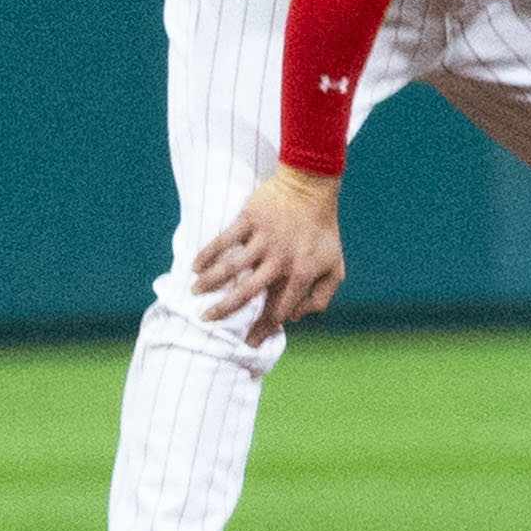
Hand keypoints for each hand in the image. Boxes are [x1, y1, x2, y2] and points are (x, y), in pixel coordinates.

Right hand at [191, 164, 347, 333]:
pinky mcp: (250, 220)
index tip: (248, 341)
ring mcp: (264, 239)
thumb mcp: (335, 267)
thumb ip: (322, 297)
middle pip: (247, 293)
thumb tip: (297, 318)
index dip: (263, 328)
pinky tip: (195, 266)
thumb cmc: (323, 231)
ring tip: (195, 293)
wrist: (312, 188)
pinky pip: (224, 240)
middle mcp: (280, 259)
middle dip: (224, 310)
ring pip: (231, 267)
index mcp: (302, 274)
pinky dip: (207, 254)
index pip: (278, 309)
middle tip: (206, 321)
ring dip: (209, 282)